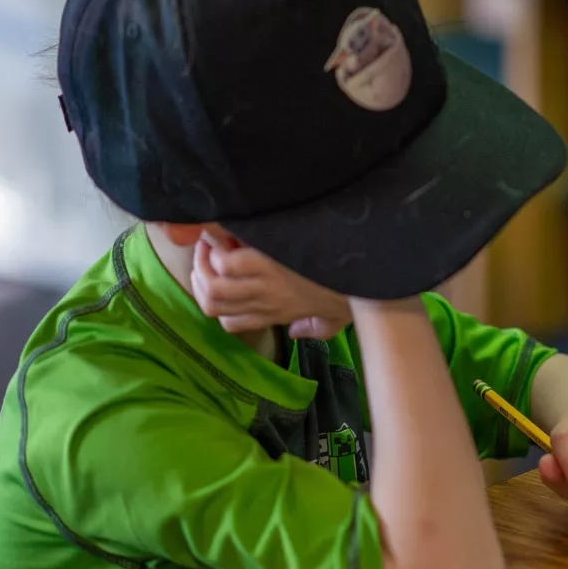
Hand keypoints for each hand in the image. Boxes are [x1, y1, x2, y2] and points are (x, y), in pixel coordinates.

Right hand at [191, 235, 351, 338]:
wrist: (368, 273)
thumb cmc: (354, 293)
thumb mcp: (335, 321)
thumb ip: (313, 329)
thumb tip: (295, 333)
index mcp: (275, 315)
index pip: (230, 323)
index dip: (217, 307)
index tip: (218, 282)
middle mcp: (265, 303)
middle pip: (212, 305)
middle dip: (199, 280)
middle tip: (203, 257)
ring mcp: (266, 285)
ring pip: (214, 286)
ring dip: (204, 263)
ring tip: (209, 243)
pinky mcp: (270, 263)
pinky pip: (229, 263)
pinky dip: (221, 251)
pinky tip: (227, 236)